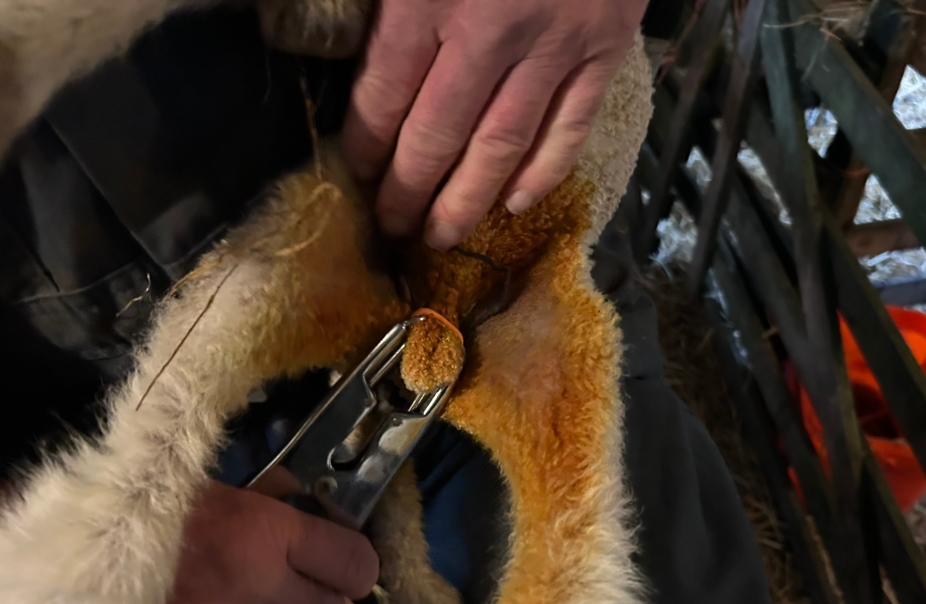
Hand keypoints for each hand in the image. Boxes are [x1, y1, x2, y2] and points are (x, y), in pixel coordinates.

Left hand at [341, 0, 648, 250]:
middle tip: (391, 229)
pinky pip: (571, 127)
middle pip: (437, 136)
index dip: (366, 146)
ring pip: (502, 146)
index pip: (385, 95)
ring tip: (442, 237)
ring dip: (468, 200)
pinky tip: (516, 203)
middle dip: (408, 192)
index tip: (356, 177)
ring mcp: (555, 45)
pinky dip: (544, 172)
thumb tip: (300, 10)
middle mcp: (490, 30)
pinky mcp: (604, 49)